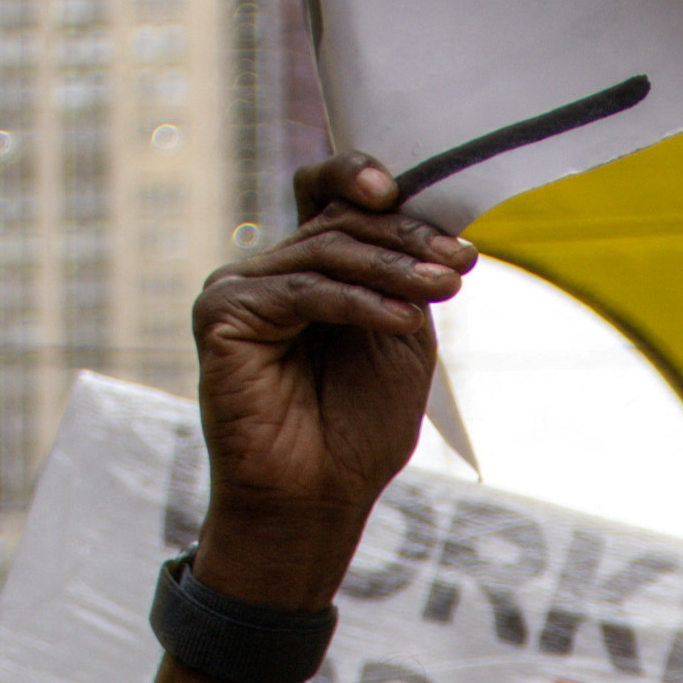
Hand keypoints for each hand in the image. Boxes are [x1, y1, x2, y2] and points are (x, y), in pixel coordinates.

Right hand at [184, 159, 476, 616]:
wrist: (316, 501)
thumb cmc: (357, 429)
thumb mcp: (399, 336)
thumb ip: (400, 276)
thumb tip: (419, 214)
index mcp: (309, 270)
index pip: (331, 196)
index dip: (369, 181)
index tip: (431, 211)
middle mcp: (270, 272)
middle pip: (338, 221)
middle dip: (407, 238)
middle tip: (459, 264)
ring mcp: (240, 288)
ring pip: (325, 250)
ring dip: (393, 268)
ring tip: (443, 287)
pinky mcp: (223, 314)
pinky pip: (302, 290)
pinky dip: (358, 301)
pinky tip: (401, 320)